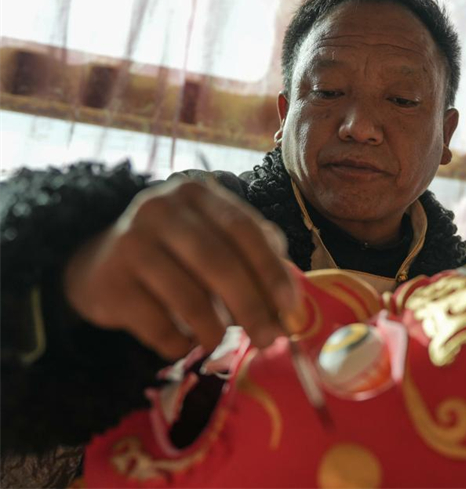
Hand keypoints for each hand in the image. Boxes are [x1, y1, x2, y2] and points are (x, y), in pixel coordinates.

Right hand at [63, 177, 299, 359]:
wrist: (102, 264)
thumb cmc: (178, 255)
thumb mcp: (217, 241)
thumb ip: (258, 263)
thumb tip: (292, 311)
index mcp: (197, 194)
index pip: (245, 229)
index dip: (272, 271)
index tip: (291, 308)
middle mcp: (161, 209)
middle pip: (220, 264)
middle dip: (252, 308)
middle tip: (270, 340)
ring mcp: (131, 243)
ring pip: (190, 298)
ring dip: (216, 330)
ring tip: (221, 342)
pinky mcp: (110, 283)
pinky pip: (158, 326)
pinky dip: (180, 343)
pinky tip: (185, 343)